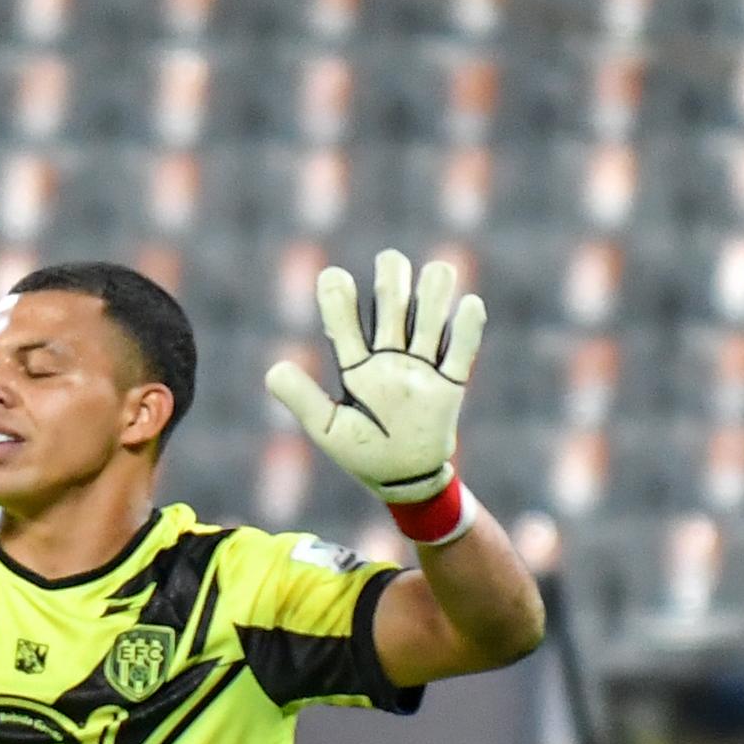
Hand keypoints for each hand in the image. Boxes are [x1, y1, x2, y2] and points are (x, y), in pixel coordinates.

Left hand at [264, 249, 483, 502]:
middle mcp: (389, 357)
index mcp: (356, 365)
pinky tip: (469, 304)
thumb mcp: (328, 430)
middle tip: (389, 263)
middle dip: (392, 281)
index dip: (338, 298)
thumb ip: (303, 400)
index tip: (333, 277)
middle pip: (392, 306)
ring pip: (430, 319)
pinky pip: (462, 352)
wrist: (404, 479)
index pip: (344, 323)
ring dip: (434, 294)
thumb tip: (273, 370)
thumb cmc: (363, 452)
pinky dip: (467, 329)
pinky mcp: (450, 385)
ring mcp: (421, 368)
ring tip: (436, 272)